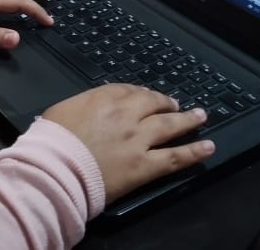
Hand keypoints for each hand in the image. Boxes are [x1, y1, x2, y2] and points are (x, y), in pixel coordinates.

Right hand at [42, 84, 214, 203]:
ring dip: (188, 120)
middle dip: (166, 102)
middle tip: (176, 104)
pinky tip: (208, 148)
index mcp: (104, 98)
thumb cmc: (51, 140)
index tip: (146, 96)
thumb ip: (82, 105)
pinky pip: (176, 157)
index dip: (141, 94)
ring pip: (170, 126)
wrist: (56, 168)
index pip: (129, 90)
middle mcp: (126, 114)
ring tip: (200, 117)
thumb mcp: (62, 110)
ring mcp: (139, 139)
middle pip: (153, 103)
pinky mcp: (145, 165)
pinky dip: (194, 152)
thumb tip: (89, 109)